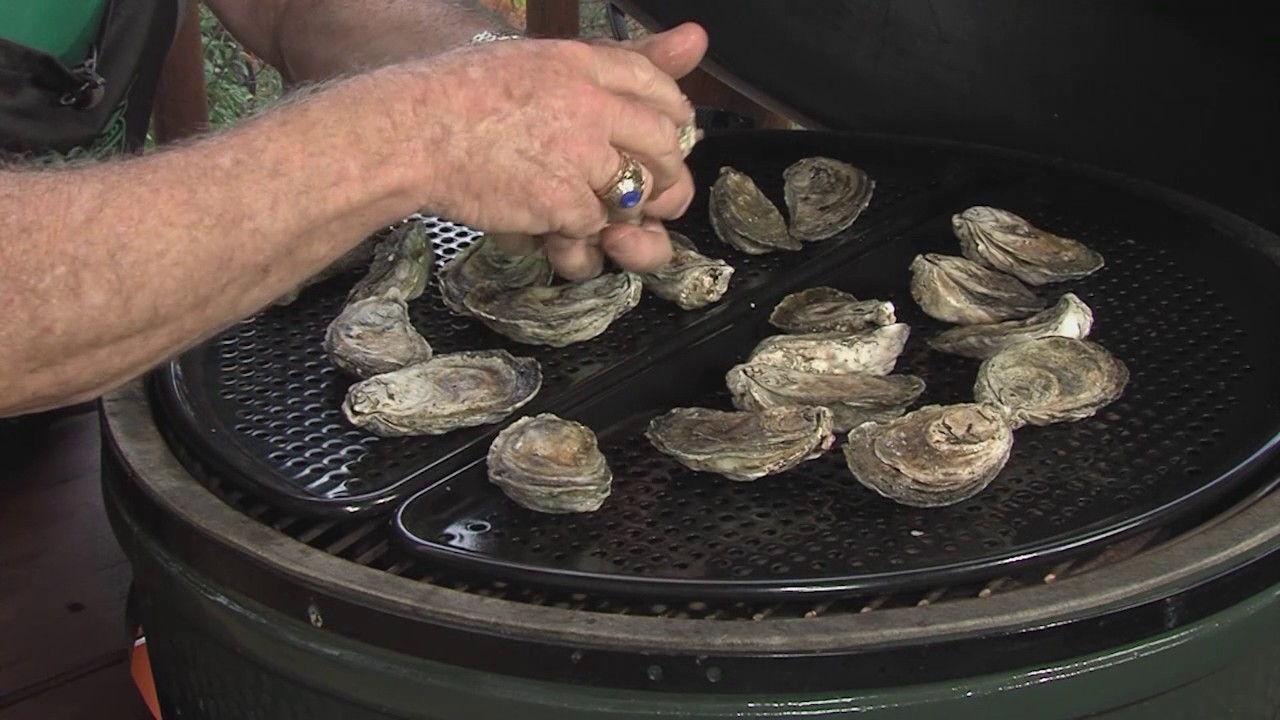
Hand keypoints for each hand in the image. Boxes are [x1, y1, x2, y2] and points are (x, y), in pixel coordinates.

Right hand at [406, 23, 707, 278]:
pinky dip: (575, 233)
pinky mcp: (564, 202)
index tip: (668, 132)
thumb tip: (698, 37)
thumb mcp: (535, 60)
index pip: (656, 83)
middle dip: (666, 173)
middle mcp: (592, 105)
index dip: (670, 114)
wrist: (409, 132)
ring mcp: (581, 156)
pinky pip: (593, 226)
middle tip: (651, 189)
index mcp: (581, 62)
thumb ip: (615, 58)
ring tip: (590, 210)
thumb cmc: (455, 95)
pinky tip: (545, 222)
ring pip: (635, 193)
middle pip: (665, 143)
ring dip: (619, 209)